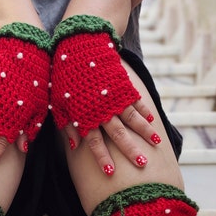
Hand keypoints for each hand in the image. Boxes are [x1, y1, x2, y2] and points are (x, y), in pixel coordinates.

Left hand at [50, 15, 160, 174]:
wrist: (80, 43)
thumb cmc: (64, 76)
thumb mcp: (59, 102)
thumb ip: (67, 125)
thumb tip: (75, 146)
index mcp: (85, 115)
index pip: (94, 143)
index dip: (102, 158)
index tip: (111, 172)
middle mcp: (102, 109)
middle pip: (118, 134)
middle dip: (130, 150)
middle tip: (141, 164)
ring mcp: (115, 97)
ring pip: (133, 118)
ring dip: (145, 132)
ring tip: (157, 143)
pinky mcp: (124, 85)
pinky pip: (137, 101)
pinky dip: (145, 111)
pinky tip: (152, 121)